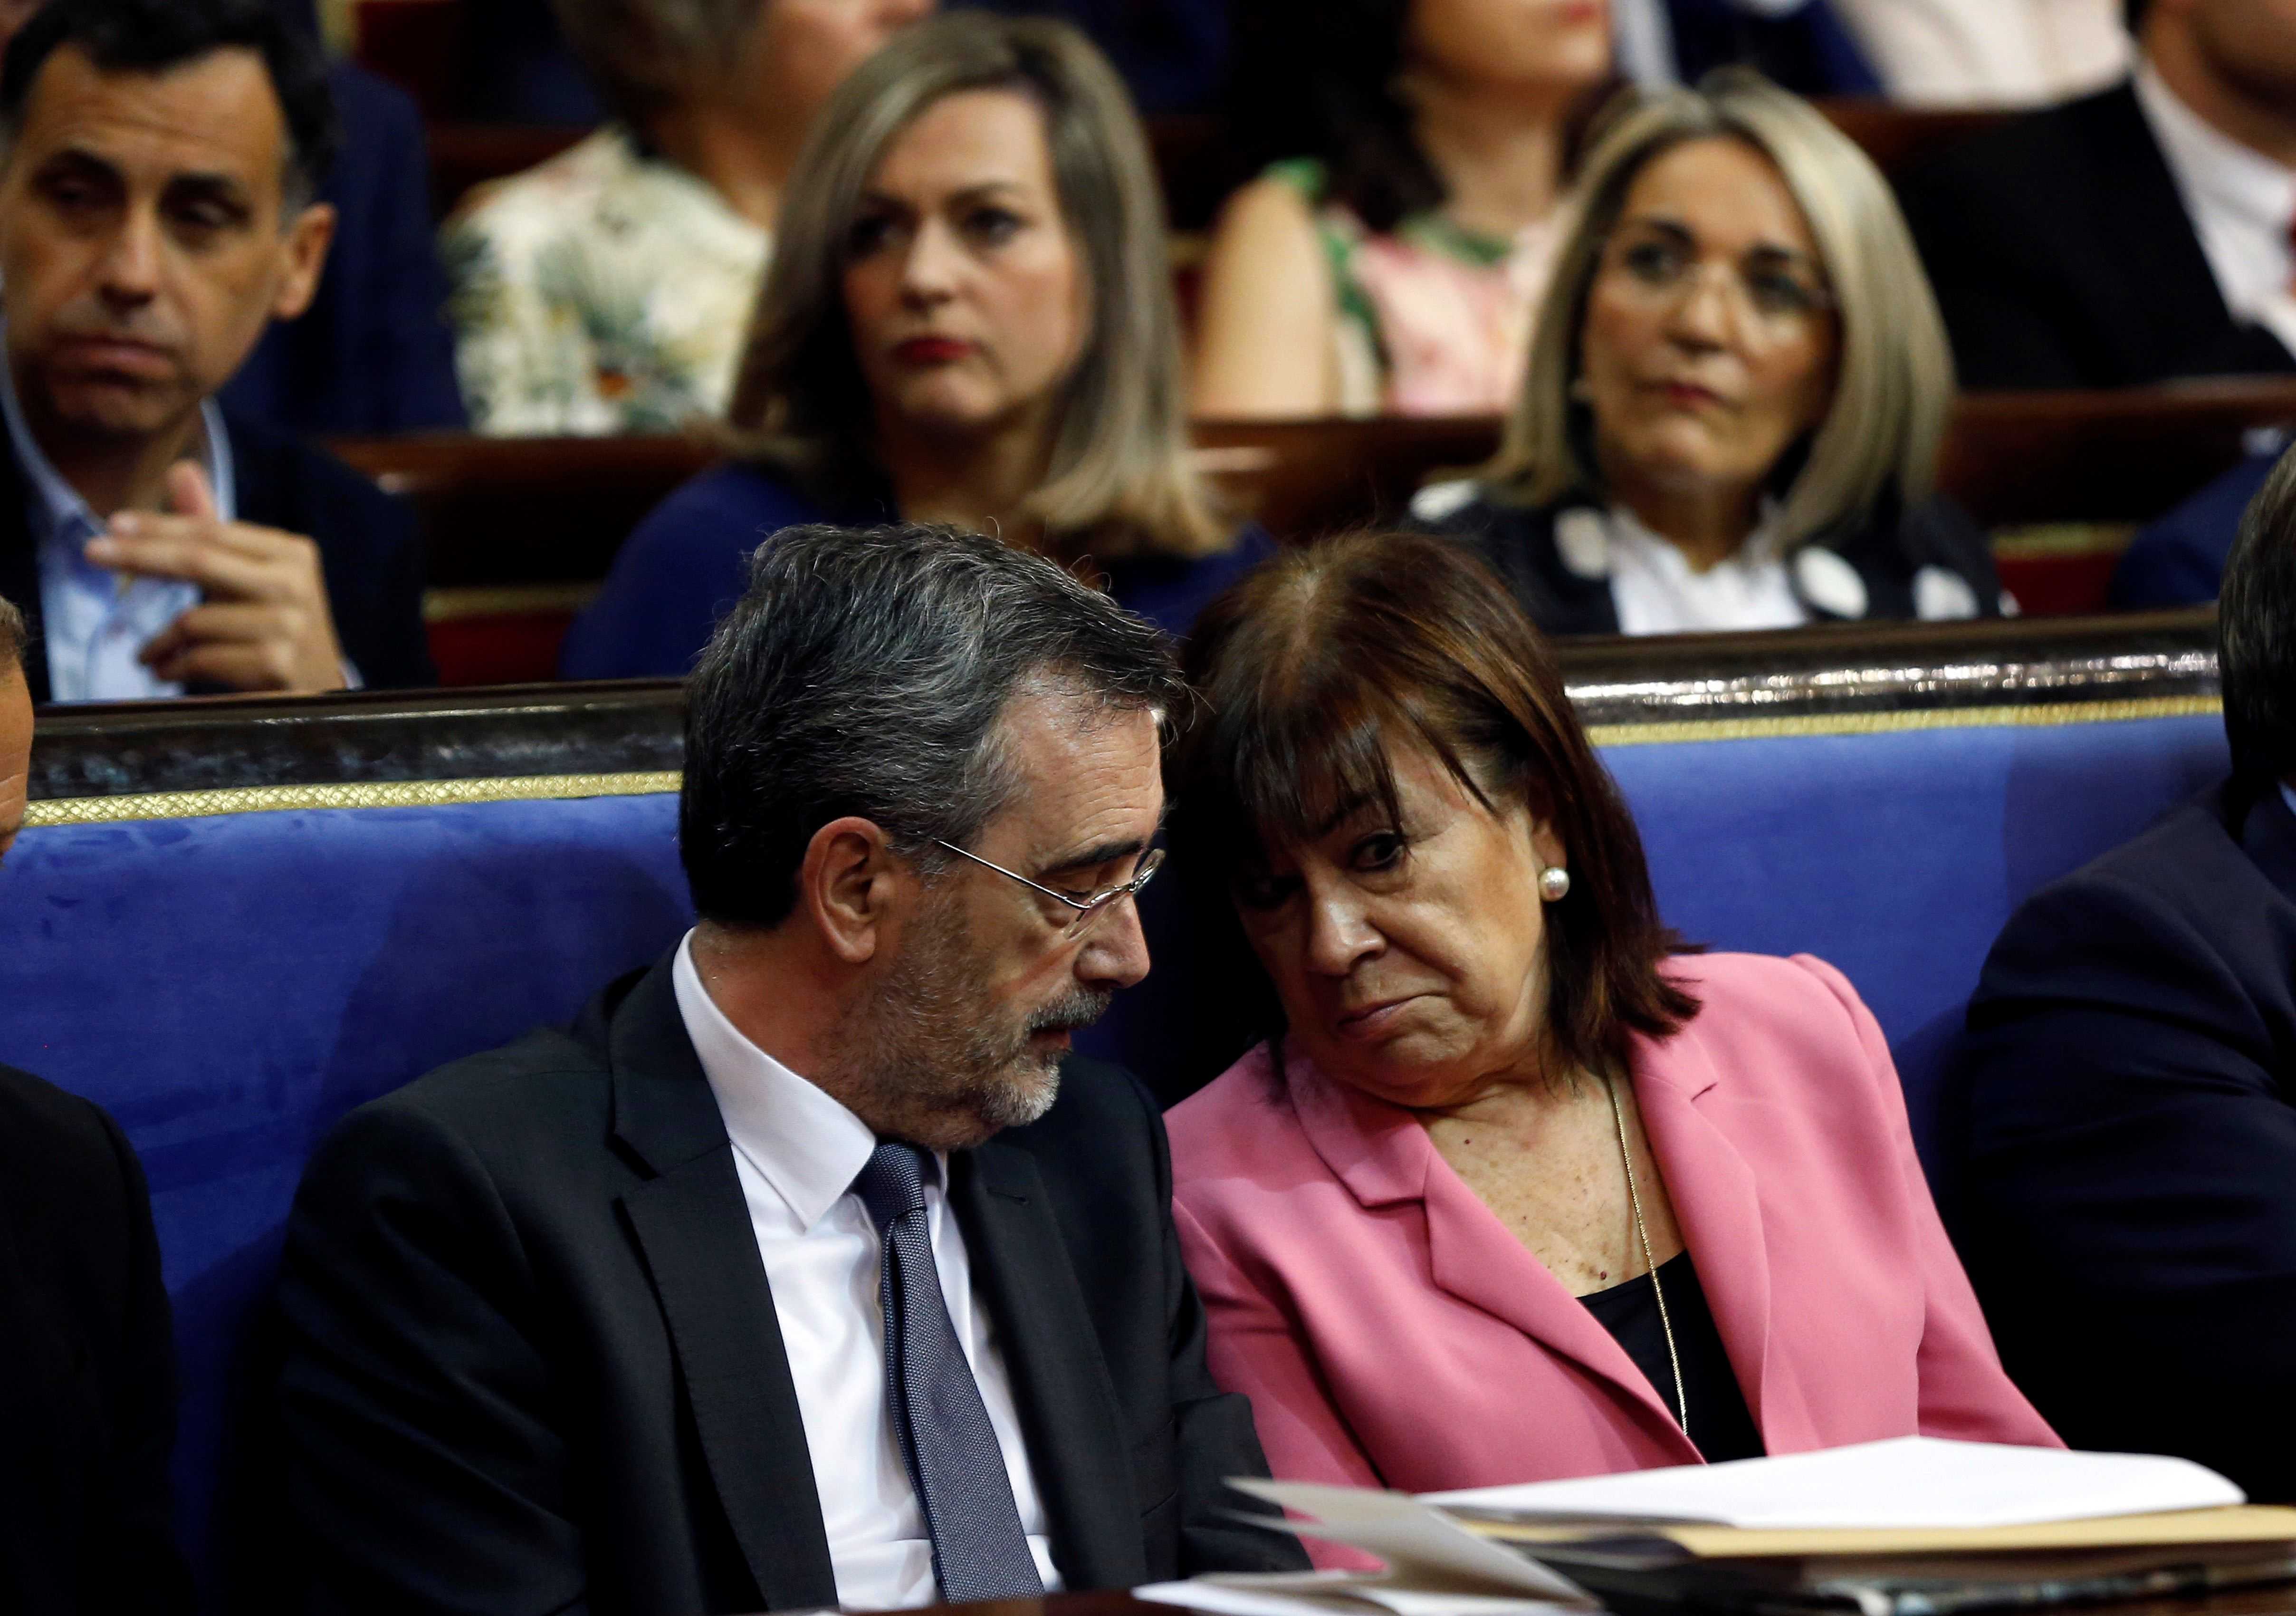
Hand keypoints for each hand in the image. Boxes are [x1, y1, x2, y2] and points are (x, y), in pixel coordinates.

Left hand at [84, 461, 348, 693]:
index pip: (213, 532)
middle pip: (200, 561)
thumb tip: (180, 469)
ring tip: (146, 653)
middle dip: (141, 556)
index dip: (160, 525)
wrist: (321, 688)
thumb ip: (213, 527)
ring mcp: (287, 627)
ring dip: (158, 640)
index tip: (113, 524)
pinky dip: (173, 665)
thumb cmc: (276, 624)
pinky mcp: (275, 666)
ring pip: (194, 620)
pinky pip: (201, 658)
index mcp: (291, 553)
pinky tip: (165, 670)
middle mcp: (294, 585)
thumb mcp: (253, 573)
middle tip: (91, 553)